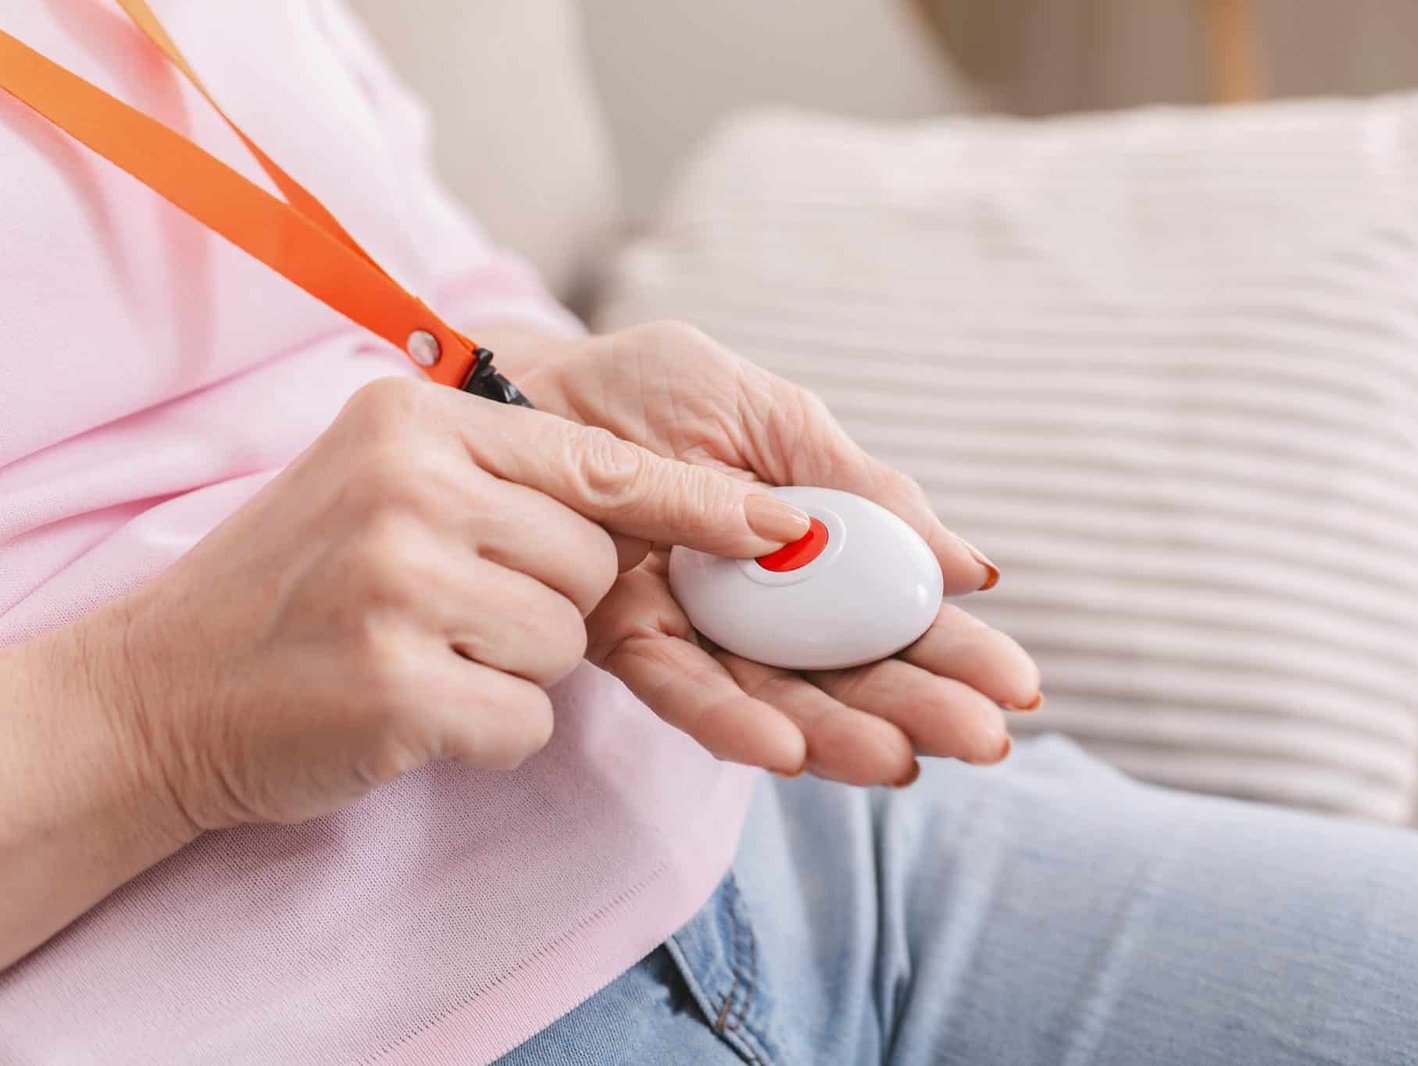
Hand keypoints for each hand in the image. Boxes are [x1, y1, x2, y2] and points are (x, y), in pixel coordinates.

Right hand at [81, 377, 813, 829]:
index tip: (788, 525)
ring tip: (417, 653)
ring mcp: (399, 586)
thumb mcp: (383, 484)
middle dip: (550, 602)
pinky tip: (405, 710)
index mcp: (417, 422)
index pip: (600, 463)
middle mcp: (408, 487)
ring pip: (566, 645)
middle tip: (449, 610)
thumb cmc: (294, 590)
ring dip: (512, 668)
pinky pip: (527, 720)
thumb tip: (662, 503)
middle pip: (592, 564)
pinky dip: (486, 731)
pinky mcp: (397, 687)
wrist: (160, 689)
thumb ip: (502, 473)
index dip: (699, 502)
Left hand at [504, 321, 1041, 785]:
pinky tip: (787, 750)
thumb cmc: (652, 392)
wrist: (527, 386)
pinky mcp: (623, 643)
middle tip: (983, 741)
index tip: (1018, 688)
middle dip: (919, 706)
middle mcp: (760, 599)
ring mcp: (695, 626)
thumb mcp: (775, 419)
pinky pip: (681, 690)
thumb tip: (967, 571)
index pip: (895, 609)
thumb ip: (860, 492)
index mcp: (809, 543)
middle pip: (849, 669)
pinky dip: (731, 722)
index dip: (956, 650)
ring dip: (840, 733)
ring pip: (778, 697)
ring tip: (899, 760)